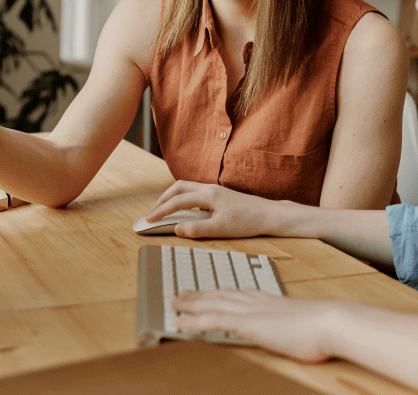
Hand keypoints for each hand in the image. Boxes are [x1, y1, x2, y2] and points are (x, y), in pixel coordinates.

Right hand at [145, 180, 279, 238]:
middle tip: (152, 213)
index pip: (177, 201)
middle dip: (162, 200)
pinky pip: (194, 191)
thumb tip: (177, 229)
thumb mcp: (221, 229)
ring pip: (186, 188)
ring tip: (164, 210)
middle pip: (178, 187)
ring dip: (172, 197)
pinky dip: (183, 197)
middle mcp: (209, 188)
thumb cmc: (247, 222)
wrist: (268, 214)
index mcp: (208, 195)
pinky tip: (184, 209)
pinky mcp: (219, 194)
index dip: (160, 211)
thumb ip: (197, 229)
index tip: (148, 220)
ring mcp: (214, 189)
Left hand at [173, 290, 338, 362]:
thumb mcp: (306, 324)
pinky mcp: (248, 324)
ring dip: (191, 304)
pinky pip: (213, 321)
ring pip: (212, 304)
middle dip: (201, 294)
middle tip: (183, 292)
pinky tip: (180, 323)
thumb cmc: (326, 327)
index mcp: (271, 300)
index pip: (239, 294)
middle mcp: (257, 302)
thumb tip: (298, 332)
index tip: (211, 291)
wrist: (331, 322)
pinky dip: (193, 321)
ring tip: (175, 303)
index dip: (221, 292)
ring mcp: (251, 312)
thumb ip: (296, 325)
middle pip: (222, 294)